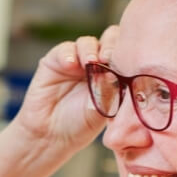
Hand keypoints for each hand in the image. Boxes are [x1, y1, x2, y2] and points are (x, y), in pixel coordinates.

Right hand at [13, 25, 119, 151]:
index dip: (126, 54)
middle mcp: (96, 65)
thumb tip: (118, 73)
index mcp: (113, 74)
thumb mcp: (102, 110)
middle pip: (108, 40)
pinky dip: (68, 53)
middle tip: (108, 58)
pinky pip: (64, 49)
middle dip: (110, 45)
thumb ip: (111, 91)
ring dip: (90, 50)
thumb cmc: (79, 126)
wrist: (50, 136)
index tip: (126, 64)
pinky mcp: (55, 61)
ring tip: (90, 62)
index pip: (124, 53)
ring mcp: (75, 61)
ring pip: (87, 43)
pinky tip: (71, 64)